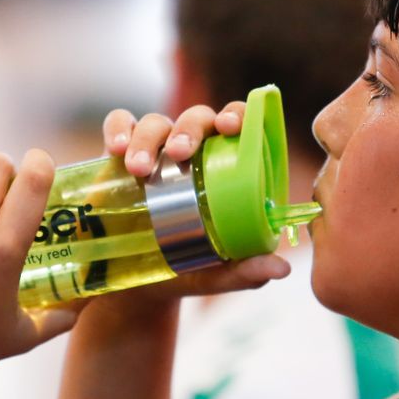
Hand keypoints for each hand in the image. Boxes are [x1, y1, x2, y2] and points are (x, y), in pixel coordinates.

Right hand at [95, 102, 290, 311]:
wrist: (134, 284)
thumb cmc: (185, 269)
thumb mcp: (214, 274)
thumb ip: (246, 271)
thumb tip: (282, 268)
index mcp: (224, 166)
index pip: (236, 123)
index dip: (237, 115)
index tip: (230, 128)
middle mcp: (192, 150)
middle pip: (195, 118)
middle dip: (188, 129)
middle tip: (179, 154)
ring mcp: (155, 149)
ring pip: (154, 123)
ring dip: (147, 138)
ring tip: (138, 169)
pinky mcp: (118, 154)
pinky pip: (119, 125)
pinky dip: (118, 129)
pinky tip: (116, 149)